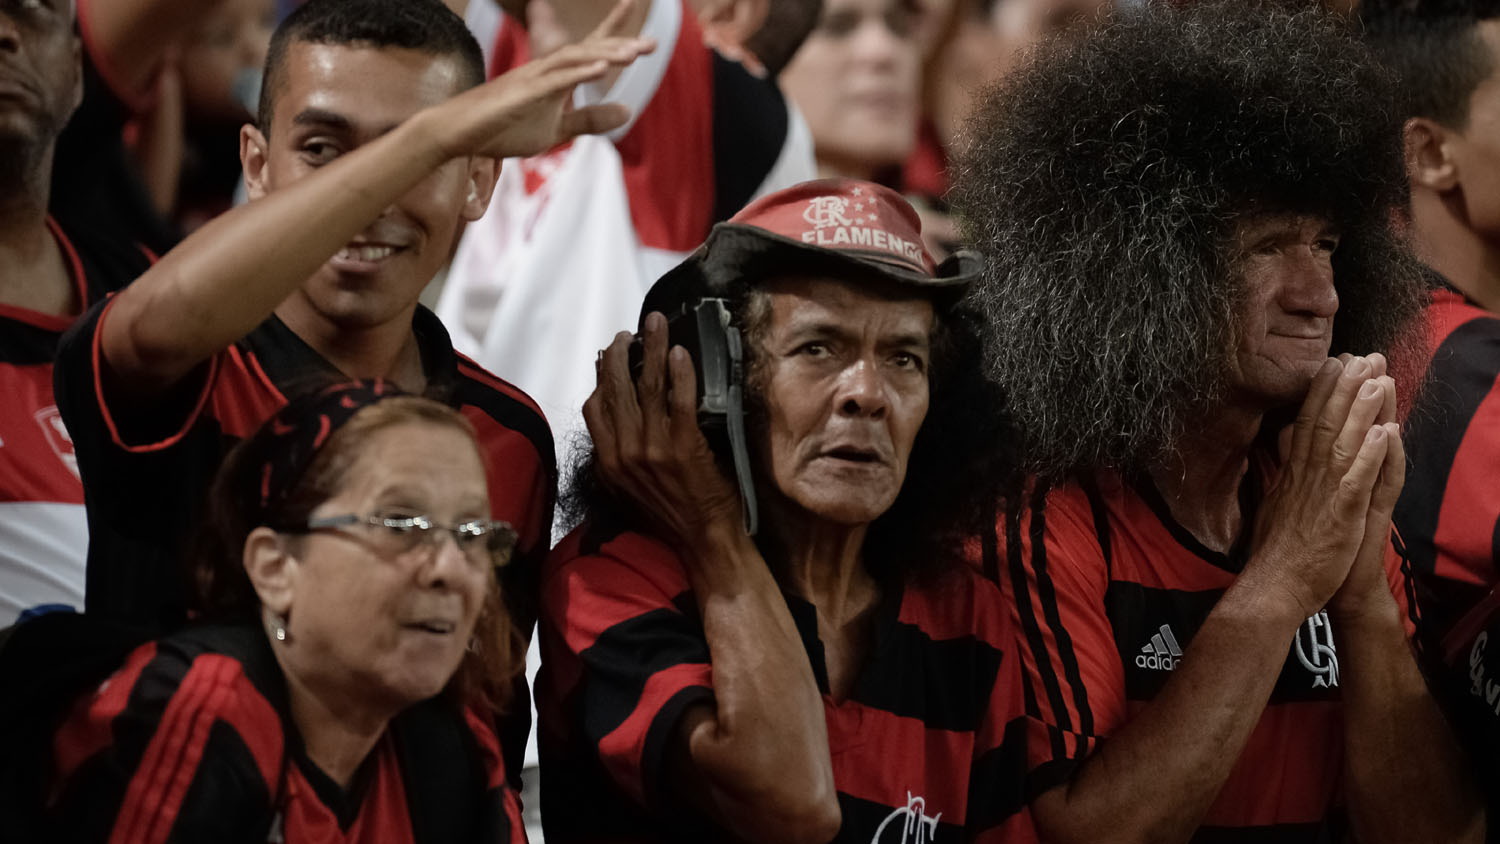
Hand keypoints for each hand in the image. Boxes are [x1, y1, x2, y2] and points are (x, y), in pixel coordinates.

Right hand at [431, 0, 654, 159]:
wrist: (460, 131)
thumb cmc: (504, 126)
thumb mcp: (556, 129)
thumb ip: (590, 119)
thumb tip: (629, 110)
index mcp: (557, 77)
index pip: (590, 47)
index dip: (613, 28)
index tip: (634, 7)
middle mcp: (548, 70)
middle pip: (589, 50)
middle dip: (620, 43)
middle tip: (652, 42)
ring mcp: (534, 79)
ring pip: (574, 60)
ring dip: (605, 54)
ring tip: (634, 53)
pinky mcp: (524, 93)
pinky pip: (555, 81)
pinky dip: (579, 74)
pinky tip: (602, 69)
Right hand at [583, 312, 742, 548]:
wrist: (703, 539)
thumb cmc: (672, 514)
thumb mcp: (630, 488)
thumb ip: (620, 456)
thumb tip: (620, 422)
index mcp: (609, 462)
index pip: (595, 407)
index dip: (601, 377)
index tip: (609, 357)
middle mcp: (625, 452)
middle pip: (616, 388)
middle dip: (621, 352)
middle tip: (630, 332)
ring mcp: (653, 449)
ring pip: (647, 385)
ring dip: (652, 347)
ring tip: (656, 324)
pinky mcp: (683, 447)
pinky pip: (678, 399)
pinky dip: (679, 371)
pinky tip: (680, 352)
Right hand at [1248, 356, 1393, 620]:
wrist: (1273, 589)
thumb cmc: (1275, 553)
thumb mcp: (1272, 505)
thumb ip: (1279, 474)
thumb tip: (1278, 449)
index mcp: (1292, 475)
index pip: (1306, 423)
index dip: (1323, 391)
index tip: (1335, 363)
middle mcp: (1306, 478)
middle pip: (1325, 423)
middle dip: (1344, 388)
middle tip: (1362, 356)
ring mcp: (1322, 495)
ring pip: (1342, 443)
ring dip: (1359, 410)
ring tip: (1377, 379)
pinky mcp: (1340, 516)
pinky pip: (1356, 480)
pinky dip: (1369, 455)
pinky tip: (1382, 432)